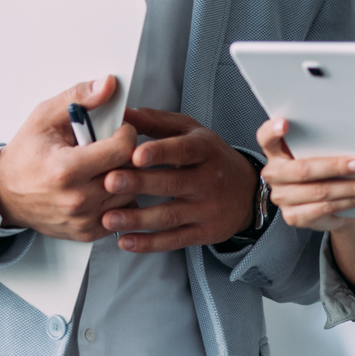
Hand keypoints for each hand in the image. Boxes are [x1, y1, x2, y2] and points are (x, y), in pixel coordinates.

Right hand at [0, 76, 143, 240]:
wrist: (4, 194)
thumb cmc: (26, 154)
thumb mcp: (45, 117)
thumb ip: (78, 97)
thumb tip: (108, 84)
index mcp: (67, 170)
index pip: (123, 150)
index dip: (125, 133)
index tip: (117, 129)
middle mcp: (77, 200)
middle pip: (130, 172)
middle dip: (126, 154)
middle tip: (110, 147)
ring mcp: (84, 220)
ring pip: (131, 193)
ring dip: (125, 176)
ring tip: (103, 165)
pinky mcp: (88, 232)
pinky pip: (122, 212)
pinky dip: (118, 197)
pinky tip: (101, 184)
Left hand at [93, 107, 259, 252]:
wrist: (246, 191)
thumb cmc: (209, 156)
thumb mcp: (188, 131)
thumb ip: (153, 122)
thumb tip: (120, 111)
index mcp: (205, 149)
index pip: (183, 150)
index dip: (160, 152)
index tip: (135, 154)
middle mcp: (210, 179)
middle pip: (173, 183)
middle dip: (140, 183)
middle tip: (109, 182)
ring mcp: (207, 209)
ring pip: (170, 215)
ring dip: (138, 218)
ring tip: (108, 218)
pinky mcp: (204, 232)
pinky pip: (174, 240)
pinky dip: (149, 243)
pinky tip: (125, 242)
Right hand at [254, 117, 354, 292]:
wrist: (329, 204)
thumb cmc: (325, 171)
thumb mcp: (322, 154)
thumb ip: (326, 145)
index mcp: (276, 152)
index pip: (266, 138)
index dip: (272, 131)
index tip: (285, 123)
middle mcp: (274, 174)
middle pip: (302, 170)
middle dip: (335, 166)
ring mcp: (281, 197)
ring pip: (320, 191)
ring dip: (352, 188)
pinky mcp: (294, 217)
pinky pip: (325, 208)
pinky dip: (351, 202)